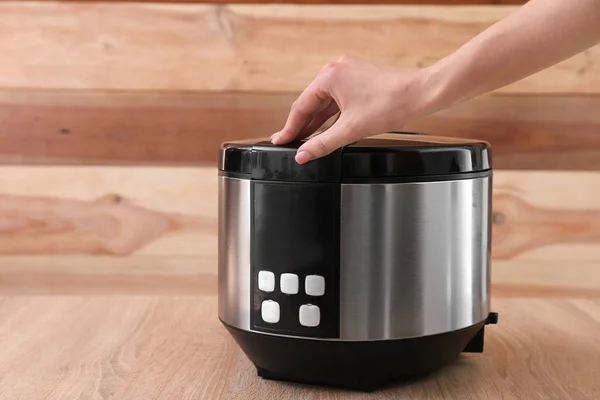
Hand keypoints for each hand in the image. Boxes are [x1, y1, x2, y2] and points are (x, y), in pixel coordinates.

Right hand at [270, 55, 436, 163]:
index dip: (290, 128)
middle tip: (289, 143)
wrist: (421, 94)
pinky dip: (331, 116)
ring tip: (306, 140)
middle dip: (302, 125)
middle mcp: (336, 69)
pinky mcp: (359, 78)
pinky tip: (327, 129)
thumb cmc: (391, 104)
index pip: (301, 107)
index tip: (280, 141)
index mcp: (329, 76)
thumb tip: (303, 155)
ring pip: (326, 102)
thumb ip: (322, 144)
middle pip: (312, 103)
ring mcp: (349, 72)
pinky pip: (338, 99)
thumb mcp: (350, 130)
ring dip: (317, 122)